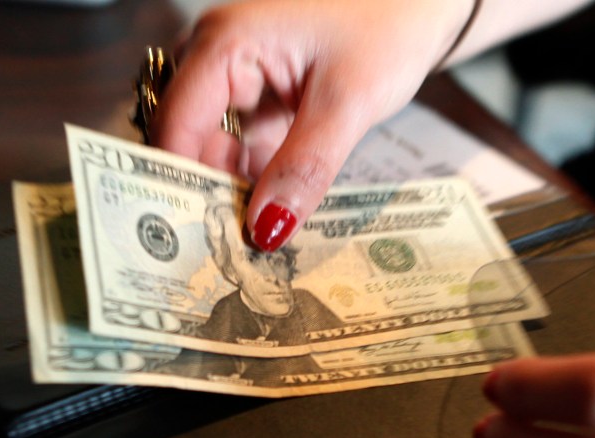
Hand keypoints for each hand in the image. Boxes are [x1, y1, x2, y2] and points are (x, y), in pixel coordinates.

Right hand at [151, 0, 470, 250]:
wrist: (420, 4)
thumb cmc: (388, 24)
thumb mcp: (348, 102)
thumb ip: (304, 168)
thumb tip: (265, 230)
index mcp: (223, 44)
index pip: (175, 128)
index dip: (182, 187)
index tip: (199, 245)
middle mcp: (217, 59)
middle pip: (189, 145)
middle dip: (209, 198)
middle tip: (234, 255)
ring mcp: (237, 82)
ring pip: (215, 155)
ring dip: (234, 197)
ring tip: (255, 245)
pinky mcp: (259, 102)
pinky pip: (242, 153)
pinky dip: (257, 185)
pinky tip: (272, 219)